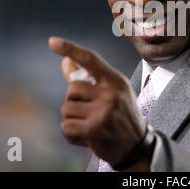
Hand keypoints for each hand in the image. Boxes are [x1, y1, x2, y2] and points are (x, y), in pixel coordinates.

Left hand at [48, 36, 148, 167]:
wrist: (136, 146)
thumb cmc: (122, 116)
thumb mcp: (112, 94)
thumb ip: (89, 79)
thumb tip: (65, 63)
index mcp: (116, 80)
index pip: (91, 59)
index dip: (70, 49)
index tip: (52, 42)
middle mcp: (111, 93)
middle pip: (72, 88)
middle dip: (73, 101)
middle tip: (88, 112)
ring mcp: (103, 111)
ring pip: (66, 108)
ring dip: (72, 119)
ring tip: (89, 125)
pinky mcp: (94, 129)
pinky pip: (66, 126)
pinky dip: (71, 134)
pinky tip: (86, 137)